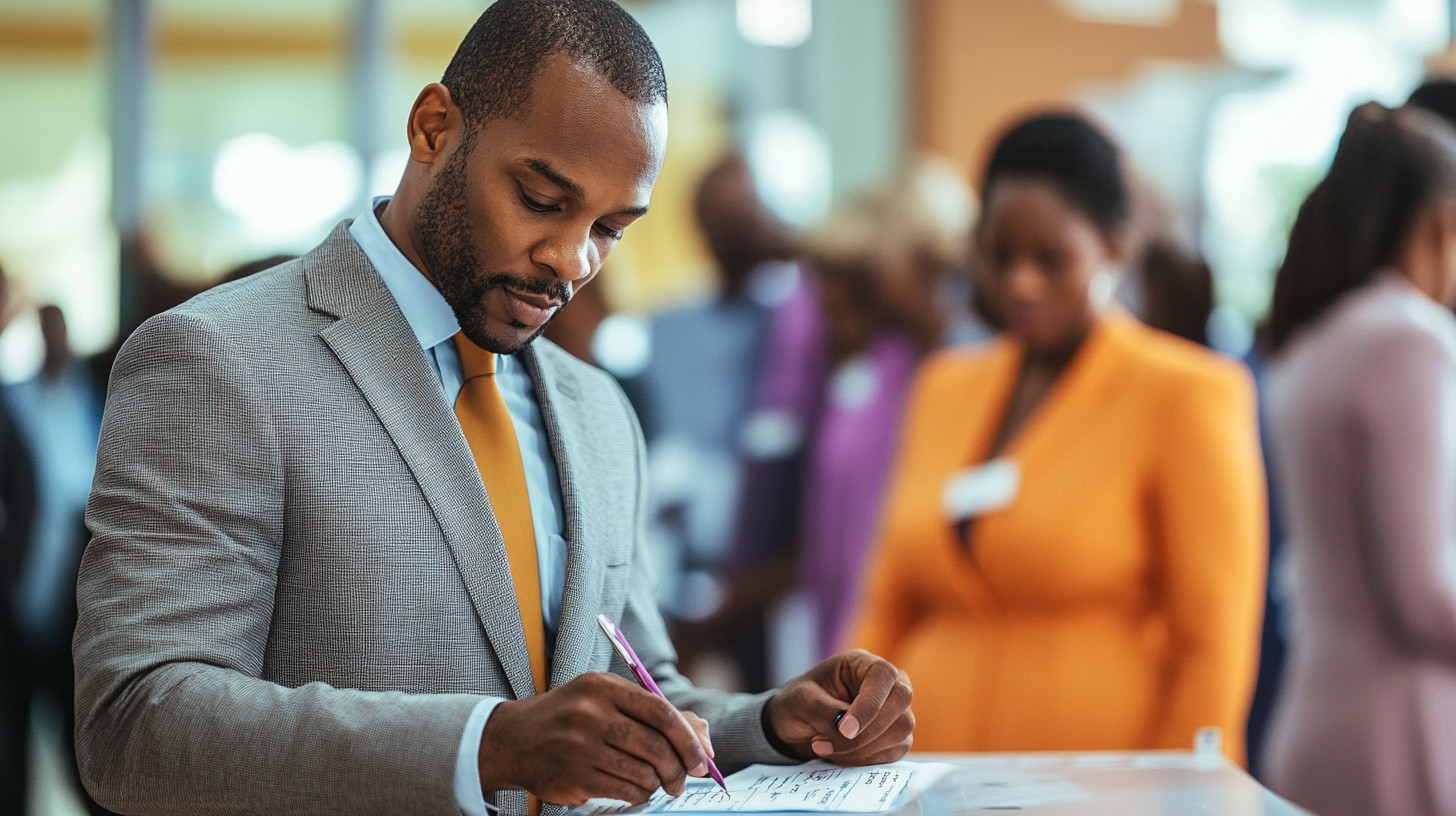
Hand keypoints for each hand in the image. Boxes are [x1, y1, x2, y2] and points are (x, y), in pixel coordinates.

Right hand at [479, 672, 714, 806]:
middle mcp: (591, 713)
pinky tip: (636, 790)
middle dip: (678, 769)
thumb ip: (653, 712)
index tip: (702, 757)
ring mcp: (580, 746)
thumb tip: (703, 738)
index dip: (688, 738)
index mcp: (603, 687)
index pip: (660, 710)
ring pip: (643, 772)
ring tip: (655, 783)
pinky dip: (639, 794)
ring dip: (657, 783)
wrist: (512, 739)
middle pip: (655, 746)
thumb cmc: (570, 717)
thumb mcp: (604, 699)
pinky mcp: (574, 776)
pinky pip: (624, 790)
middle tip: (682, 780)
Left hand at [763, 649, 913, 765]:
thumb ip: (826, 711)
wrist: (797, 725)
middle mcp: (886, 684)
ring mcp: (894, 710)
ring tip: (824, 748)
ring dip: (862, 749)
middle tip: (828, 744)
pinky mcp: (895, 737)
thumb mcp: (802, 700)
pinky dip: (866, 759)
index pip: (883, 677)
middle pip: (901, 704)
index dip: (869, 705)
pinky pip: (895, 752)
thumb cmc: (800, 702)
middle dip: (867, 732)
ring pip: (901, 731)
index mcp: (863, 663)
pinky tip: (839, 756)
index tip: (845, 729)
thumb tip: (849, 729)